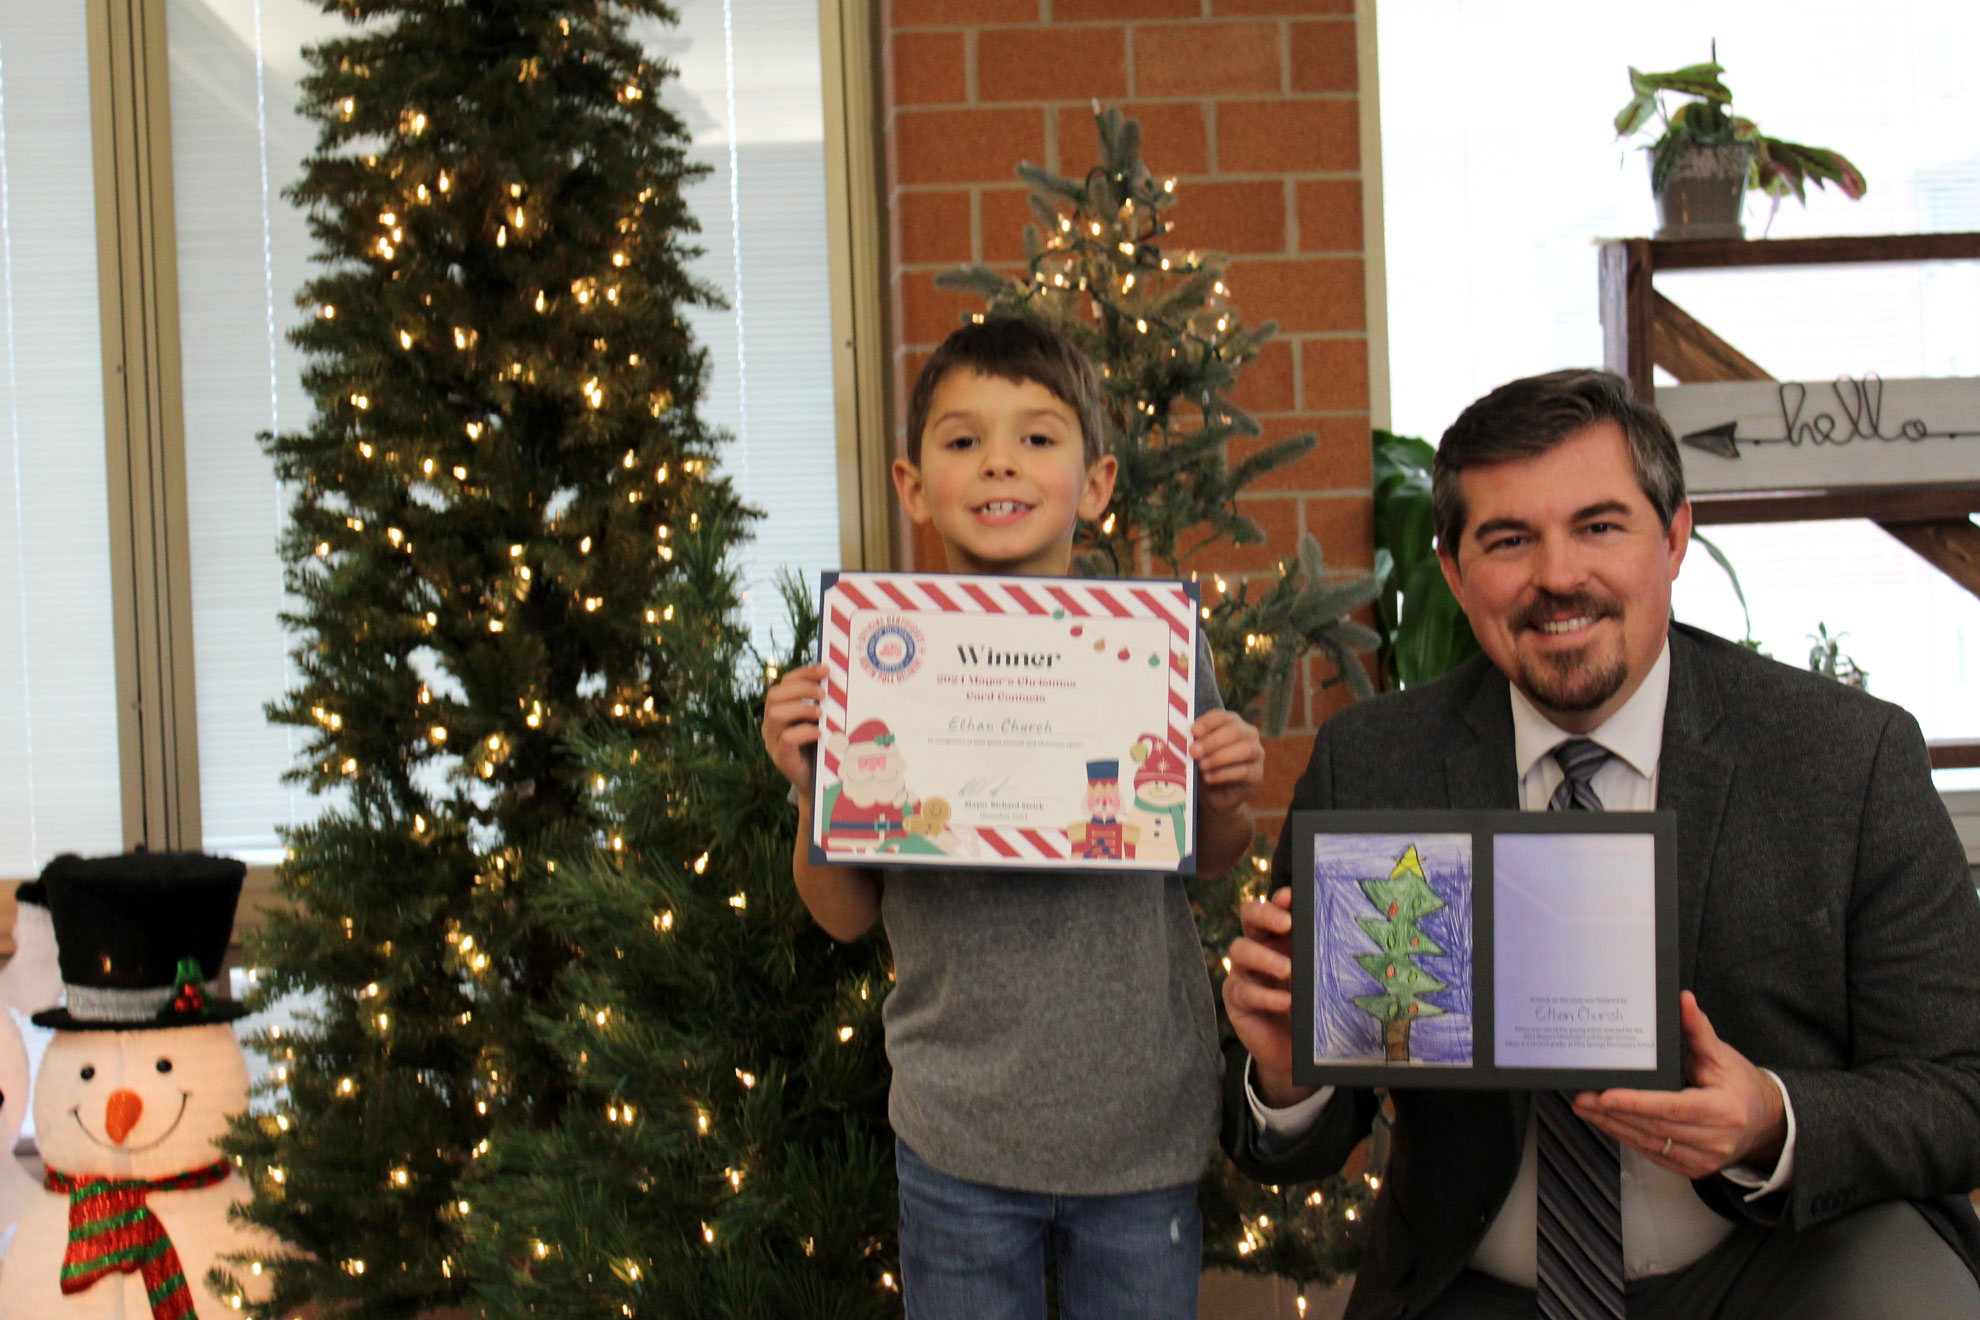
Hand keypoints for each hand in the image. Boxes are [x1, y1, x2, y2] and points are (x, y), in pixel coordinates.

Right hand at [761, 663, 828, 795]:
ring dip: (801, 708)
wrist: (820, 784)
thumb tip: (840, 679)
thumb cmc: (823, 748)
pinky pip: (785, 739)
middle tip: (824, 694)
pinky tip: (820, 733)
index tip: (825, 669)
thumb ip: (823, 704)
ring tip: (820, 713)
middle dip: (801, 688)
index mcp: (781, 710)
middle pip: (774, 695)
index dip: (803, 673)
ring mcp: (772, 742)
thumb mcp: (822, 722)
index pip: (784, 683)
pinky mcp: (781, 758)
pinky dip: (804, 732)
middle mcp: (771, 724)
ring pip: (774, 714)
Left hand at [1191, 710, 1264, 817]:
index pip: (1222, 717)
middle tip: (1194, 751)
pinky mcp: (1257, 774)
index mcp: (1233, 723)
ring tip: (1202, 766)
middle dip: (1212, 741)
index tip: (1193, 731)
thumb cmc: (1206, 766)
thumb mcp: (1199, 753)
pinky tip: (1208, 778)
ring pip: (1245, 750)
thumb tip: (1188, 739)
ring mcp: (1257, 754)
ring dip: (1220, 757)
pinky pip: (1244, 771)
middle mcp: (1248, 734)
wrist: (1216, 794)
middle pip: (1235, 731)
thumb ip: (1196, 743)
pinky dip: (1223, 774)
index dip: (1207, 722)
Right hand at [1222, 886, 1316, 1108]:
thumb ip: (1320, 959)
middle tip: (1286, 923)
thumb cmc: (1310, 1008)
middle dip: (1265, 914)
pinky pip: (1242, 989)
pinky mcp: (1235, 998)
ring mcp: (1244, 971)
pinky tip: (1285, 1002)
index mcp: (1280, 937)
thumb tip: (1345, 939)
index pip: (1274, 908)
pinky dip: (1264, 995)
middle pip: (1249, 917)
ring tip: (1287, 970)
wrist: (1294, 1051)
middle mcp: (1259, 948)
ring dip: (1264, 957)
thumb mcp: (1318, 980)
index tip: (1291, 897)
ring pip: (1239, 950)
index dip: (1279, 899)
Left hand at [1573, 991, 1786, 1177]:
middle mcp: (1716, 1140)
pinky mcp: (1694, 1169)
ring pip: (1650, 1144)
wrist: (1765, 1122)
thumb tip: (1683, 1001)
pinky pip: (1654, 1154)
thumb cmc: (1741, 1085)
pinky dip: (1628, 1138)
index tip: (1606, 1096)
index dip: (1637, 1102)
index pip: (1673, 1107)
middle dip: (1614, 1113)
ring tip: (1586, 1109)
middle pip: (1655, 1127)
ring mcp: (1704, 1159)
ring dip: (1614, 1126)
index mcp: (1725, 1111)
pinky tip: (1608, 1124)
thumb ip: (1698, 1030)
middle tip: (1582, 1098)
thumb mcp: (1722, 1055)